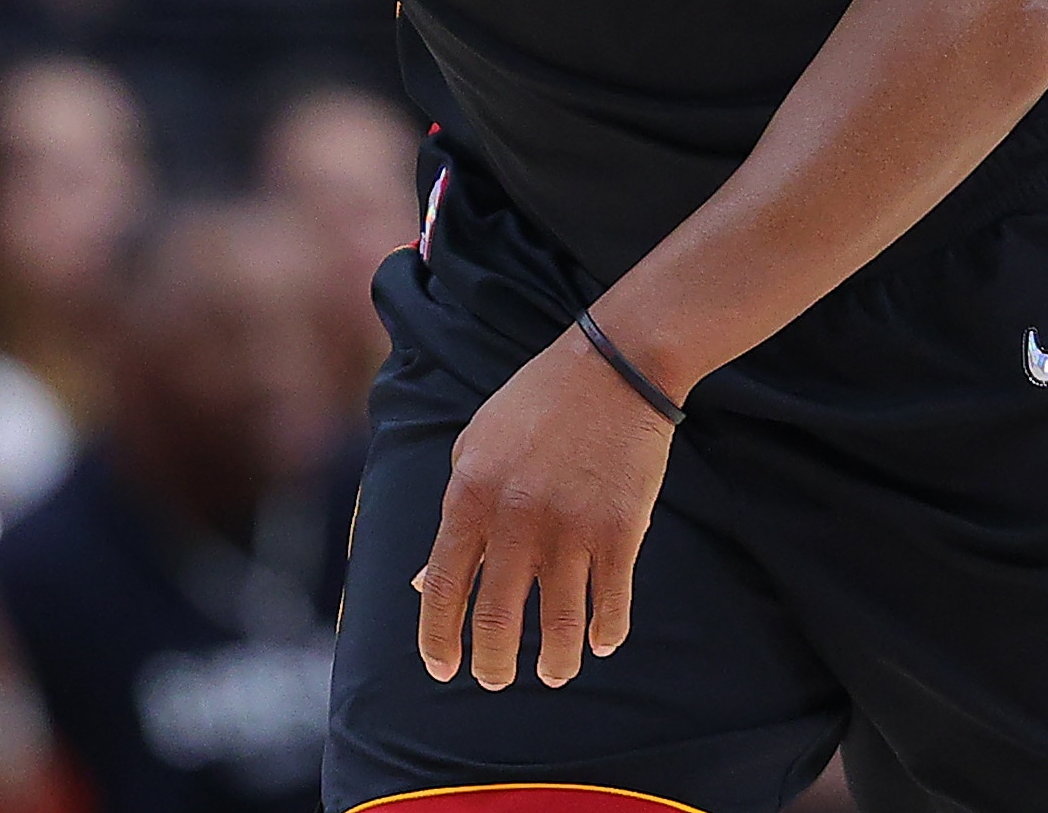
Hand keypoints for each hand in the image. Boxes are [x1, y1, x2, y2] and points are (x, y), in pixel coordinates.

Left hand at [413, 324, 675, 689]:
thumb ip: (454, 513)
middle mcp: (516, 518)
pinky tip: (600, 642)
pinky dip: (606, 632)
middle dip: (495, 665)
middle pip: (498, 618)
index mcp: (470, 494)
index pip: (444, 584)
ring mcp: (571, 527)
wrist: (613, 367)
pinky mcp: (621, 530)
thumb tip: (426, 582)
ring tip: (555, 674)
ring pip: (560, 625)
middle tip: (496, 681)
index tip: (442, 669)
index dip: (438, 637)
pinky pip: (612, 602)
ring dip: (556, 662)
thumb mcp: (475, 446)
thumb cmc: (537, 404)